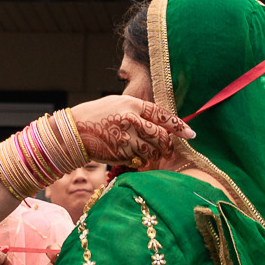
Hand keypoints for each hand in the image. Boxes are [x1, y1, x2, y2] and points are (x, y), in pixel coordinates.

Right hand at [64, 96, 190, 168]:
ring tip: (151, 154)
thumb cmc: (95, 115)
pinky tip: (134, 157)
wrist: (73, 131)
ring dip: (155, 154)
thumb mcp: (117, 104)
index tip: (191, 133)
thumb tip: (160, 121)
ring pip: (152, 150)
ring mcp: (126, 138)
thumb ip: (138, 111)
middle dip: (169, 145)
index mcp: (132, 105)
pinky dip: (140, 160)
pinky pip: (139, 159)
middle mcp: (131, 120)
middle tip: (170, 150)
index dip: (179, 125)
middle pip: (161, 135)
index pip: (162, 115)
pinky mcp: (120, 154)